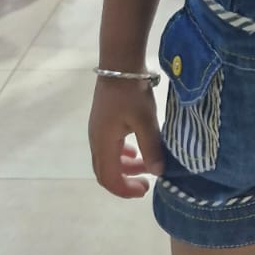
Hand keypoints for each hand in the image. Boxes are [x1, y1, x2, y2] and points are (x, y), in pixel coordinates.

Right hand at [89, 77, 164, 199]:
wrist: (120, 63)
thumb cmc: (132, 92)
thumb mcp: (146, 120)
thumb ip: (151, 148)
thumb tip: (158, 173)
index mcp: (104, 143)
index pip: (110, 178)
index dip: (126, 190)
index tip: (145, 190)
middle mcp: (96, 140)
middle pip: (105, 172)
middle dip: (124, 182)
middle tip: (145, 184)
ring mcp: (97, 130)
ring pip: (107, 159)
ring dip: (125, 168)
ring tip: (146, 166)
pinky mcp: (102, 121)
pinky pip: (108, 147)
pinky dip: (121, 155)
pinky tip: (135, 150)